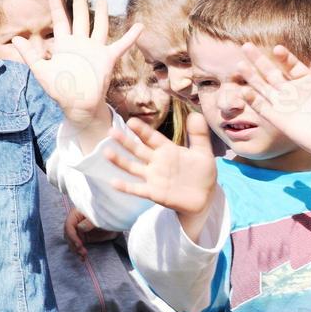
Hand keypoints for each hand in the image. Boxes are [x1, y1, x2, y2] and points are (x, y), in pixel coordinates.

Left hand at [12, 0, 140, 127]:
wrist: (78, 104)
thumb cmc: (59, 89)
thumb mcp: (41, 70)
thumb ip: (29, 55)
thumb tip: (14, 39)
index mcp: (65, 45)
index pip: (61, 22)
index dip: (57, 9)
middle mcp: (80, 44)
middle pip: (81, 18)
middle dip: (80, 3)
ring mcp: (95, 50)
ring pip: (99, 26)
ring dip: (101, 14)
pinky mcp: (107, 58)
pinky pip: (121, 45)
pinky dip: (131, 36)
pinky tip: (139, 26)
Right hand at [63, 208, 117, 257]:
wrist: (114, 222)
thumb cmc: (106, 217)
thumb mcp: (98, 219)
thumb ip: (89, 222)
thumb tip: (79, 227)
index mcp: (76, 214)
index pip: (69, 226)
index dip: (72, 236)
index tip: (79, 244)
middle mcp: (75, 223)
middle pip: (68, 235)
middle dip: (74, 245)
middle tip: (82, 252)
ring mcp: (78, 231)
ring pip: (71, 242)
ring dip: (76, 250)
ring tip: (83, 256)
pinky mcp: (82, 238)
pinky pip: (77, 246)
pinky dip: (79, 252)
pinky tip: (83, 258)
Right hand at [106, 112, 217, 232]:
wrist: (205, 198)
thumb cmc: (202, 173)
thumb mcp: (203, 153)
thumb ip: (198, 135)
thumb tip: (196, 113)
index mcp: (167, 150)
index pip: (152, 138)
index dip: (142, 130)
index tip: (131, 121)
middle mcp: (156, 162)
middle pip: (138, 150)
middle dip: (125, 141)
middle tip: (111, 131)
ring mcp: (153, 177)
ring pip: (133, 167)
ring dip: (120, 161)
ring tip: (106, 152)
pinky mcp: (153, 192)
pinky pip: (137, 189)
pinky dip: (125, 187)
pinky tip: (113, 182)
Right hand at [236, 43, 310, 170]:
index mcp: (307, 81)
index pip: (291, 64)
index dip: (284, 56)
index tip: (277, 48)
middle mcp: (292, 90)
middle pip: (271, 71)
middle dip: (258, 59)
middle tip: (246, 45)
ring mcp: (284, 104)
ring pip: (262, 86)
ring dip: (250, 76)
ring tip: (239, 64)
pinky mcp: (278, 118)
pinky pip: (262, 107)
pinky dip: (252, 100)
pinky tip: (244, 91)